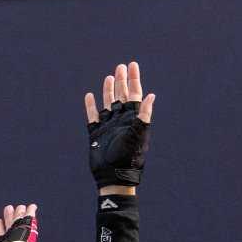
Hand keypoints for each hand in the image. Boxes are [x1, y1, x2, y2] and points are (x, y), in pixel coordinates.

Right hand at [84, 61, 153, 188]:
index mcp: (133, 119)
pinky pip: (92, 117)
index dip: (134, 79)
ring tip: (109, 78)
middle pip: (122, 96)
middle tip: (120, 67)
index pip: (135, 94)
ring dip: (108, 91)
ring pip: (108, 104)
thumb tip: (151, 95)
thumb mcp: (138, 135)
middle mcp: (121, 121)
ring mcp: (108, 127)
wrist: (113, 176)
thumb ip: (144, 116)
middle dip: (121, 81)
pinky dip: (91, 107)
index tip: (132, 65)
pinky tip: (90, 96)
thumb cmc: (129, 158)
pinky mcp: (96, 134)